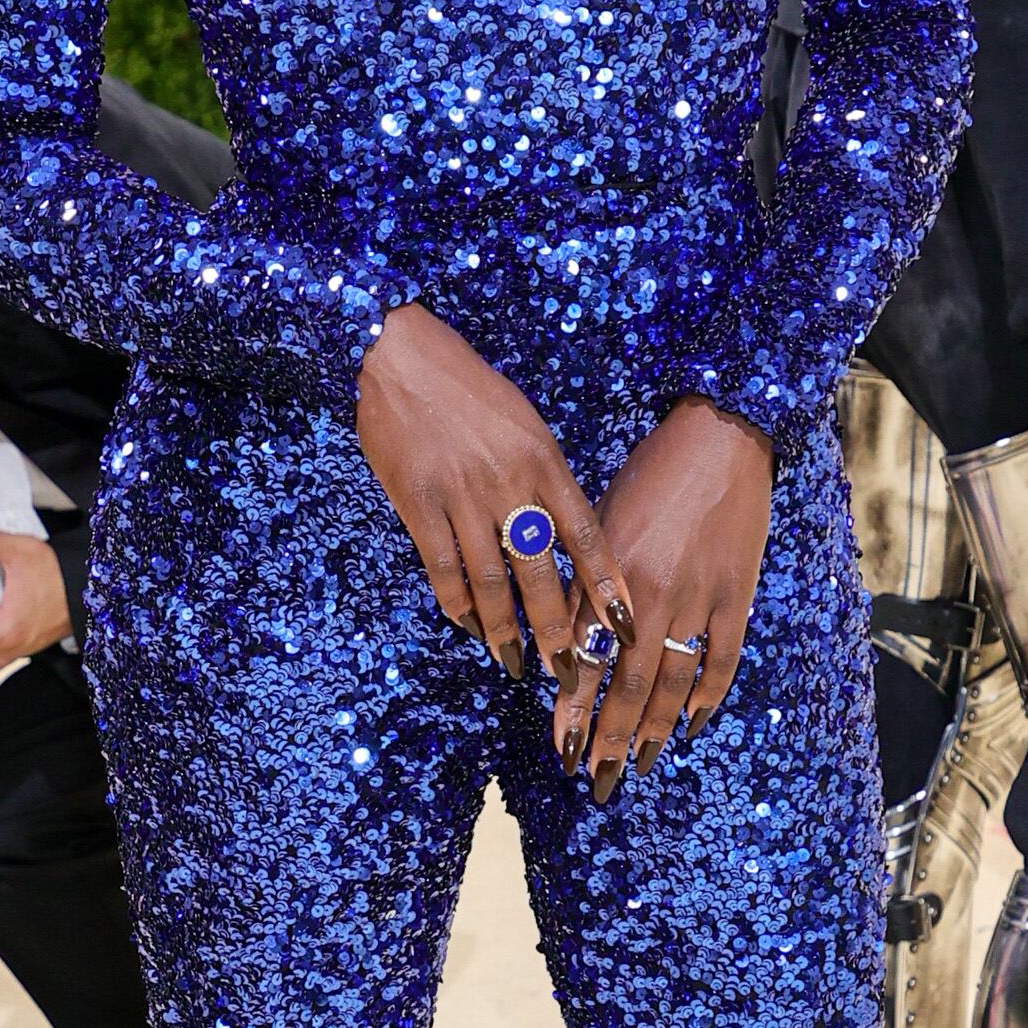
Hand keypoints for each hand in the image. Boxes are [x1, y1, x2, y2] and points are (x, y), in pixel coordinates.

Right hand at [355, 303, 630, 672]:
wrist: (403, 356)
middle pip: (540, 572)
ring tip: (516, 663)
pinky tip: (468, 626)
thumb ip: (543, 478)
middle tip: (569, 671)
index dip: (606, 586)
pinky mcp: (419, 503)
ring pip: (490, 580)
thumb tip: (559, 535)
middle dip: (557, 629)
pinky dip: (457, 603)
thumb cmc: (469, 388)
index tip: (625, 628)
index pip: (585, 535)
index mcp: (543, 460)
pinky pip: (443, 567)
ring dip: (505, 630)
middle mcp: (509, 483)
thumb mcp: (524, 425)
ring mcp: (462, 496)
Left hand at [555, 401, 772, 795]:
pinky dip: (707, 696)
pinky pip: (722, 660)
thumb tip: (566, 642)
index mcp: (613, 576)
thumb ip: (584, 583)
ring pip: (674, 682)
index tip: (562, 748)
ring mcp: (700, 599)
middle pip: (629, 686)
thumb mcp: (601, 522)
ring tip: (640, 766)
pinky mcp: (738, 595)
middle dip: (611, 738)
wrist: (720, 438)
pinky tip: (691, 724)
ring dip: (654, 731)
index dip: (575, 709)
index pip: (588, 659)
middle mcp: (653, 595)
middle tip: (598, 779)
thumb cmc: (651, 475)